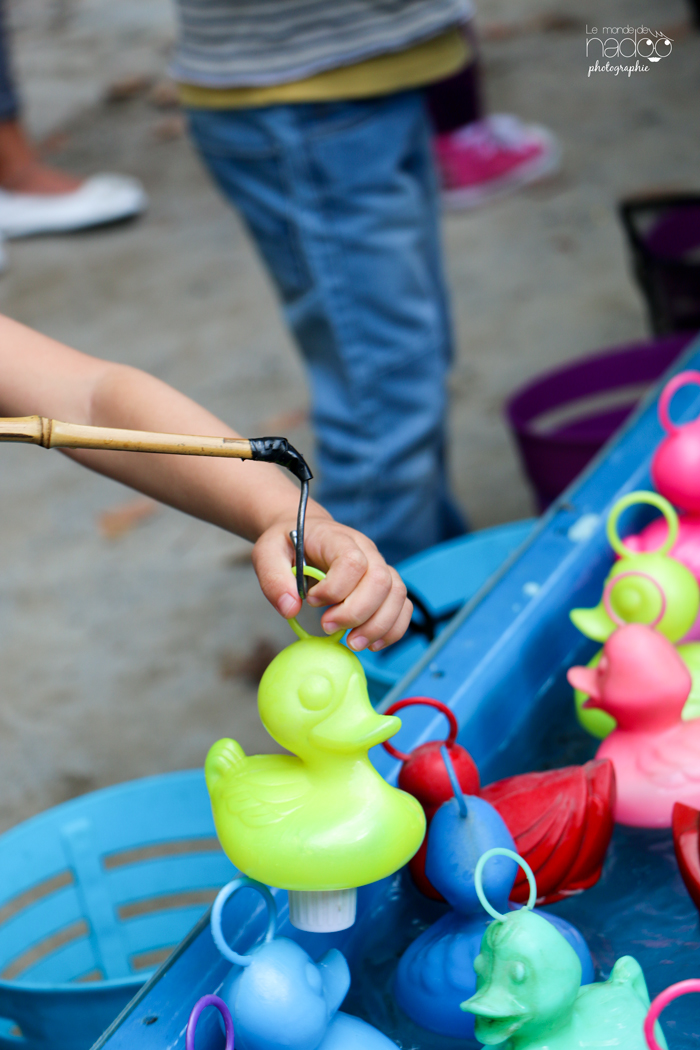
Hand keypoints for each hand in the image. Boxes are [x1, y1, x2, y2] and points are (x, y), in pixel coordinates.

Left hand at [252, 513, 411, 651]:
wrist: (304, 533)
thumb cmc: (287, 544)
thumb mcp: (267, 553)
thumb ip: (273, 579)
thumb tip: (290, 609)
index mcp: (337, 538)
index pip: (353, 561)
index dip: (335, 588)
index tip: (312, 601)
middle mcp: (366, 550)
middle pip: (380, 581)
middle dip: (356, 613)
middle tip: (327, 627)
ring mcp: (379, 566)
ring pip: (397, 595)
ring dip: (378, 626)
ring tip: (352, 643)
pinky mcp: (385, 585)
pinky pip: (403, 606)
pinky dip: (393, 629)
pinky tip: (373, 644)